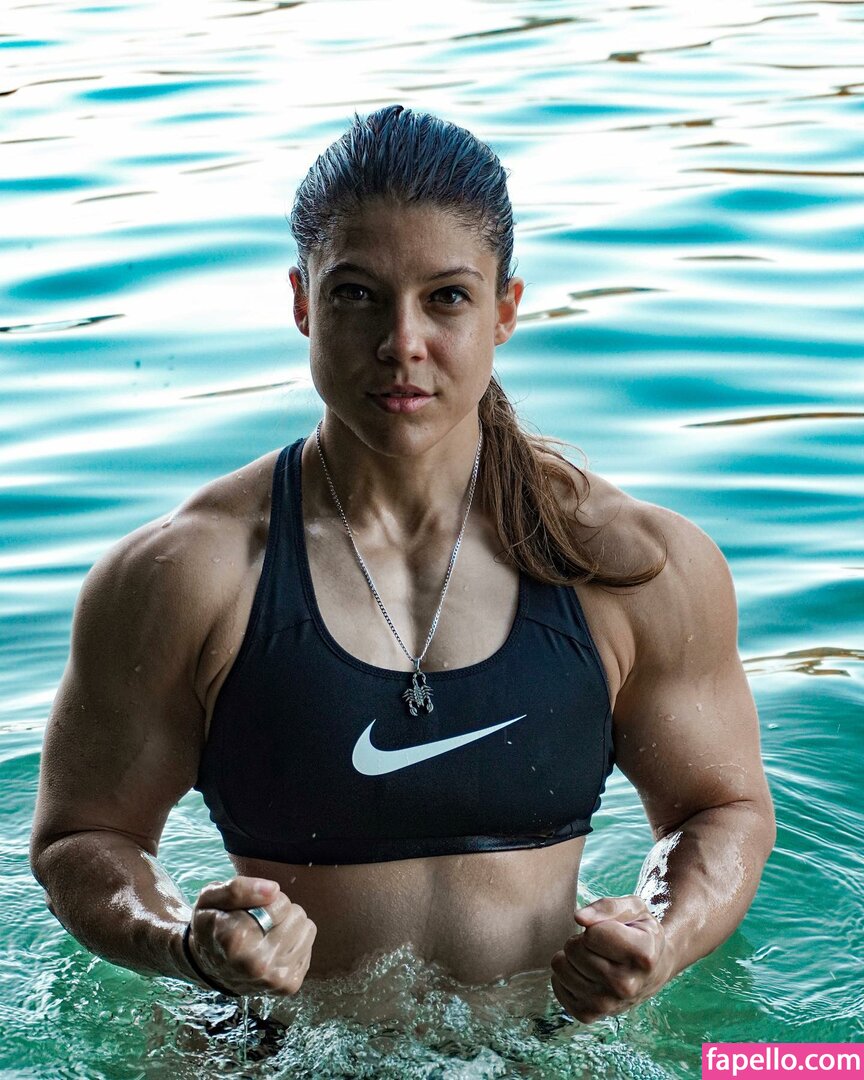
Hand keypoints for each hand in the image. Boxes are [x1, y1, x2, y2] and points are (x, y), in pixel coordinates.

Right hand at [186, 876, 316, 995]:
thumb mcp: (210, 897)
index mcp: (235, 940)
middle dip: (281, 912)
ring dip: (289, 927)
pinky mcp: (288, 986)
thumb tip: (273, 890)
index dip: (268, 899)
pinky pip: (308, 946)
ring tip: (266, 935)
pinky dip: (294, 944)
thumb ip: (238, 889)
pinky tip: (273, 949)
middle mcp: (257, 965)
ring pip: (307, 929)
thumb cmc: (212, 925)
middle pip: (298, 915)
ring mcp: (274, 979)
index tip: (251, 909)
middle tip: (259, 922)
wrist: (208, 966)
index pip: (281, 902)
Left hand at [550, 895, 671, 1022]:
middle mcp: (627, 986)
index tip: (612, 930)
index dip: (597, 925)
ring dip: (571, 956)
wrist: (652, 969)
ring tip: (593, 957)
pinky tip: (585, 973)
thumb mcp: (634, 908)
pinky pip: (556, 985)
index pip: (593, 934)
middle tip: (600, 944)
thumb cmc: (639, 932)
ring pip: (560, 966)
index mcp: (644, 956)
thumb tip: (579, 918)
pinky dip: (566, 974)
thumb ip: (607, 907)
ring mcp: (608, 1005)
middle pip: (574, 950)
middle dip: (581, 940)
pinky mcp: (589, 1015)